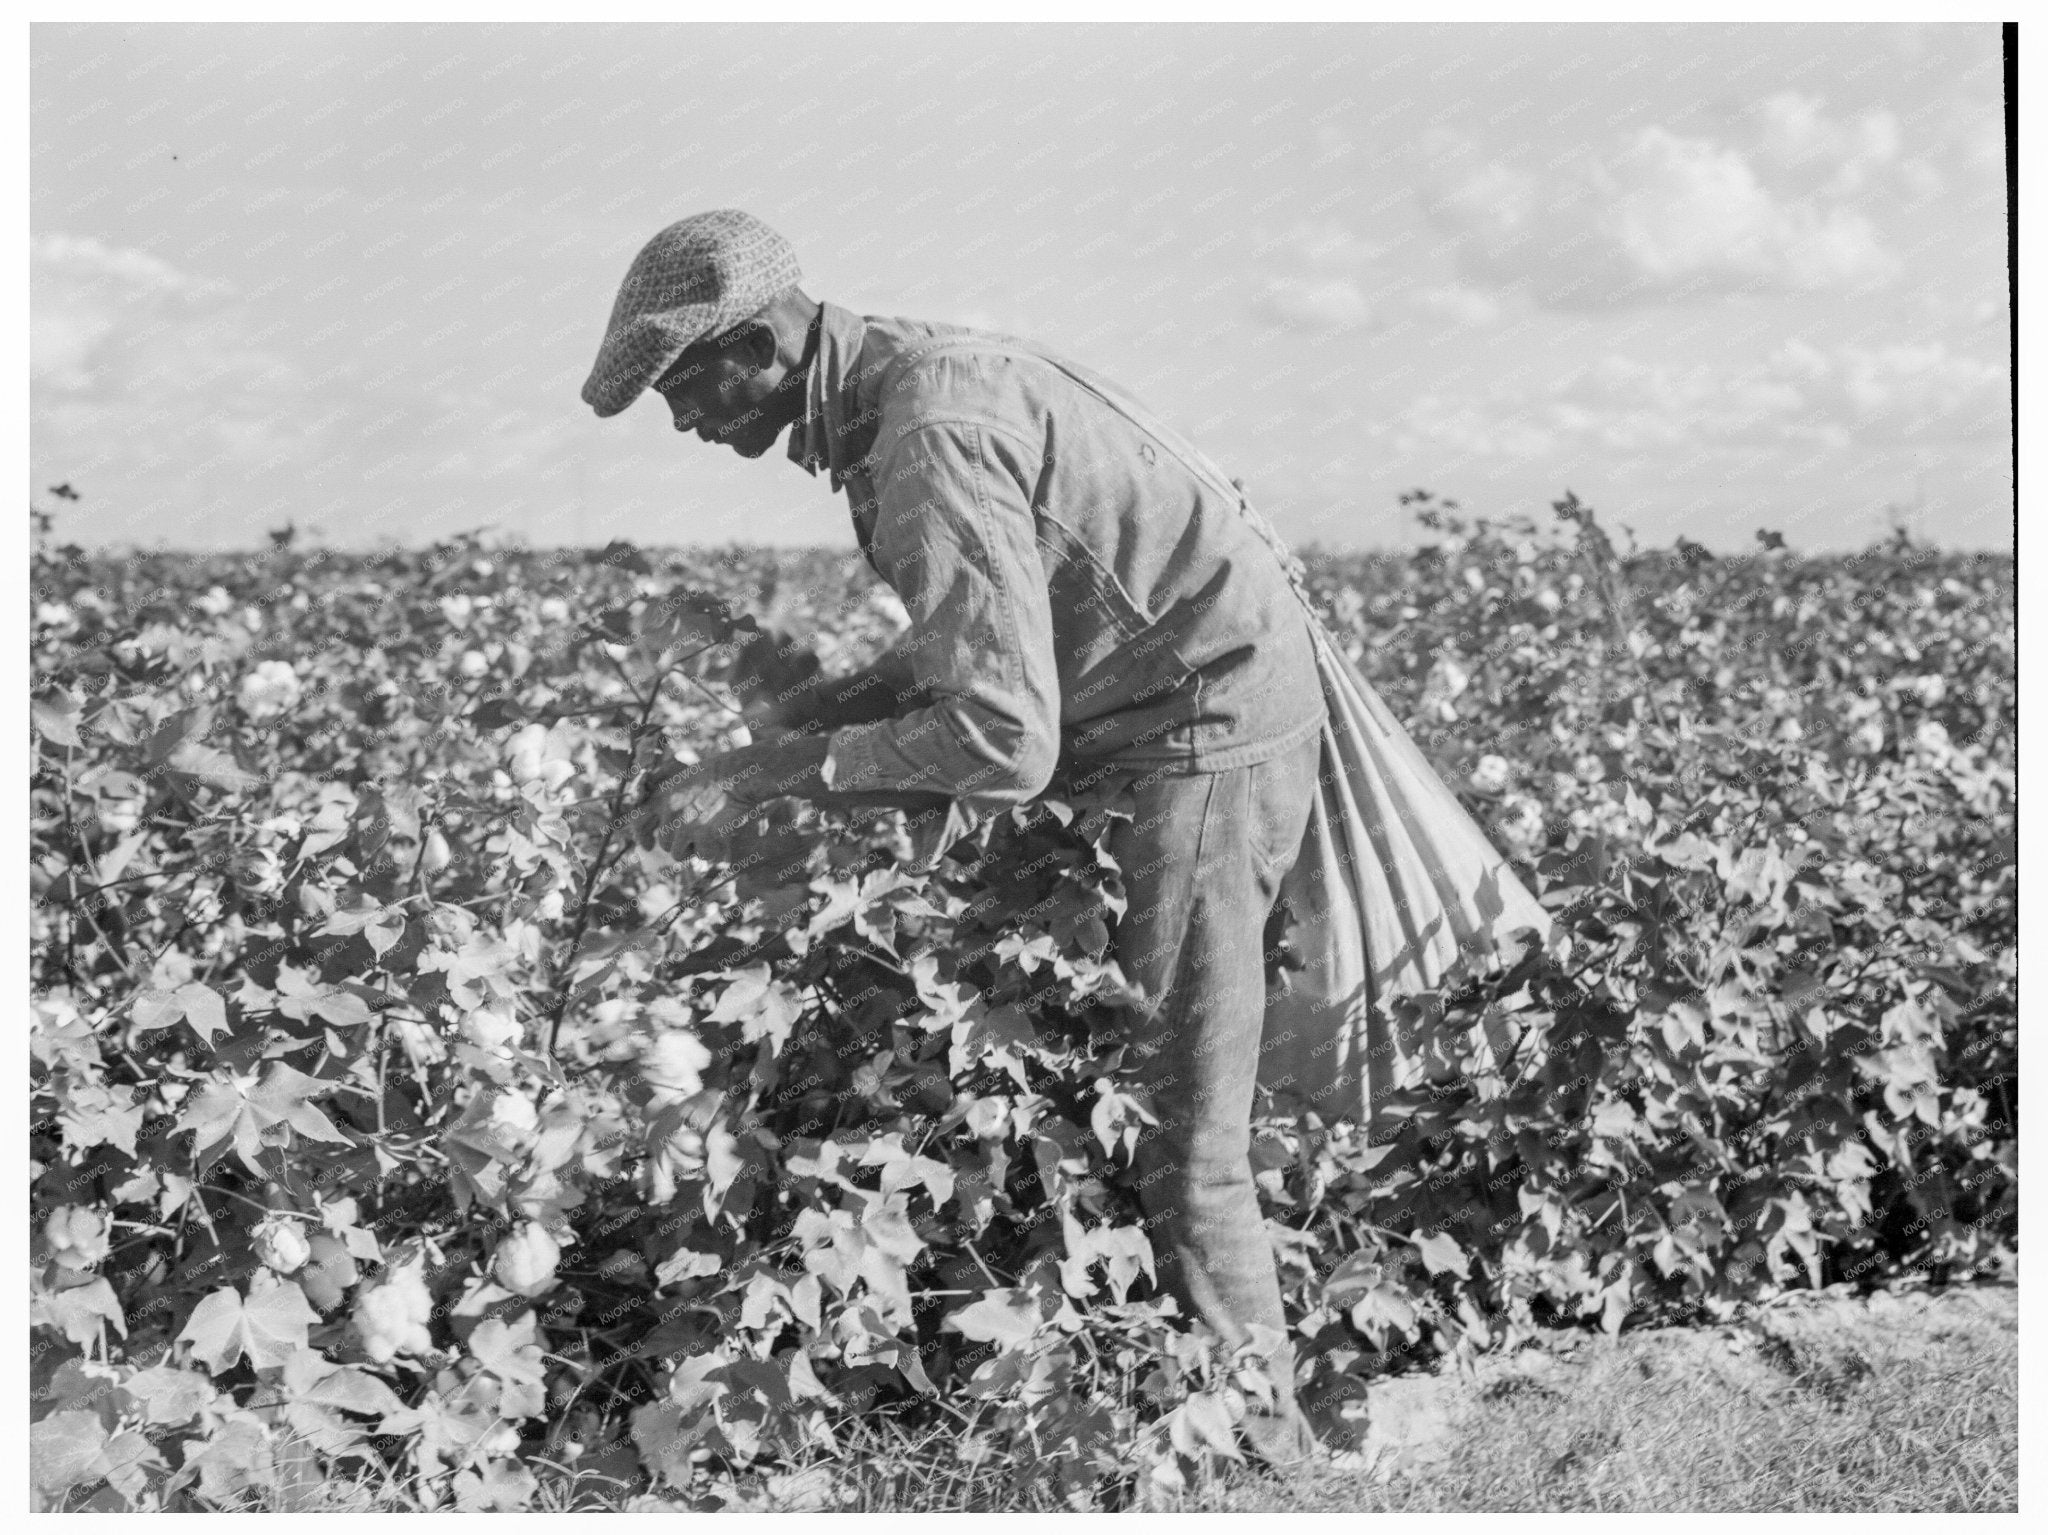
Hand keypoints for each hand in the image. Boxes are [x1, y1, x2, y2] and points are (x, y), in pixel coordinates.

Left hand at [630, 754, 758, 857]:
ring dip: (696, 850)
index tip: (648, 846)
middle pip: (665, 843)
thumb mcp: (686, 776)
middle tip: (701, 835)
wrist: (739, 775)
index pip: (638, 820)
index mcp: (663, 795)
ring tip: (713, 835)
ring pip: (680, 854)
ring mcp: (684, 824)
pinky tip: (724, 838)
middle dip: (681, 844)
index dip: (641, 836)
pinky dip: (714, 851)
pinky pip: (704, 855)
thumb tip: (665, 820)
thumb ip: (672, 796)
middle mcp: (669, 811)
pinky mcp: (702, 834)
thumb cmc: (720, 773)